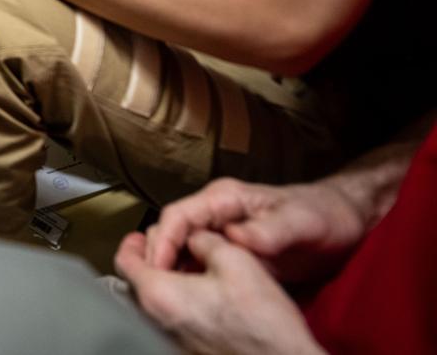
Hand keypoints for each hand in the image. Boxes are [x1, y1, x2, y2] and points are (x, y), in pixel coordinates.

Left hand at [116, 230, 324, 354]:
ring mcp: (172, 336)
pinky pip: (172, 316)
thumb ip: (204, 240)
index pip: (125, 261)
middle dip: (153, 257)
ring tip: (190, 264)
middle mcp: (159, 319)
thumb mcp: (235, 260)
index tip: (141, 234)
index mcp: (160, 294)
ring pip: (155, 298)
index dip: (133, 241)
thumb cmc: (262, 322)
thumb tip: (194, 237)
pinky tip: (203, 289)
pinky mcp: (189, 346)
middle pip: (138, 280)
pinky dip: (179, 298)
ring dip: (167, 278)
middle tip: (169, 245)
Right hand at [142, 177, 370, 283]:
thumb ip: (270, 229)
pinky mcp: (230, 254)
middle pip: (171, 233)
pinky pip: (198, 266)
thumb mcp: (301, 221)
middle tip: (155, 290)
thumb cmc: (323, 214)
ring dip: (171, 272)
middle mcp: (216, 214)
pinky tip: (190, 299)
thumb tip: (236, 236)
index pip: (177, 215)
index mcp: (224, 199)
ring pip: (180, 252)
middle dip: (158, 259)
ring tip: (166, 299)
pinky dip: (188, 281)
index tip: (158, 268)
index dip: (162, 241)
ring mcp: (221, 234)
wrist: (344, 223)